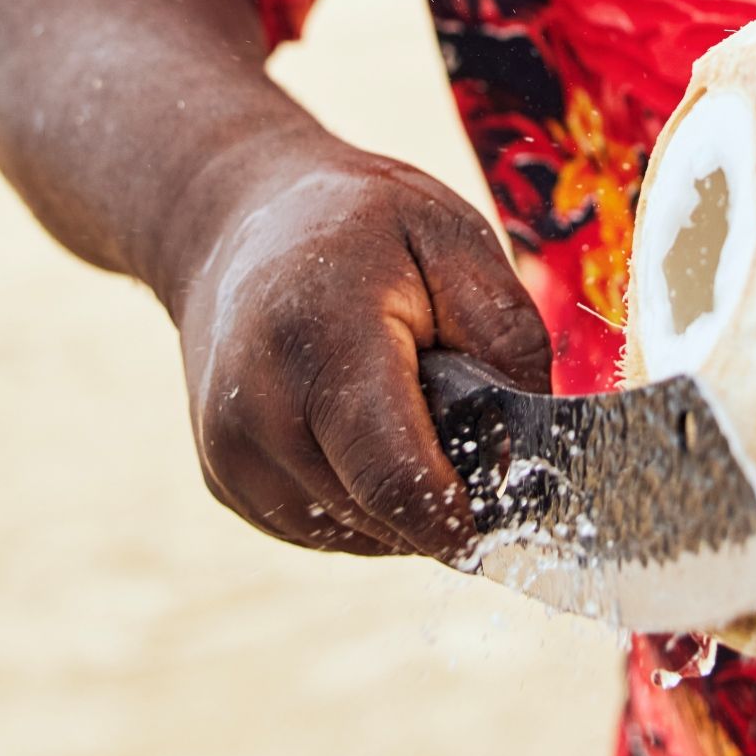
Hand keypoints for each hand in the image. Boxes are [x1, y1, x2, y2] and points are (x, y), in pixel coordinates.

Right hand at [176, 130, 550, 560]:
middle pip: (381, 515)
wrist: (232, 221)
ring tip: (404, 413)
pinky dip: (359, 502)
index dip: (459, 518)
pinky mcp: (225, 480)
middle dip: (442, 496)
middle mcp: (257, 409)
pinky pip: (318, 528)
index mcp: (320, 341)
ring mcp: (230, 453)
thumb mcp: (453, 238)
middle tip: (464, 425)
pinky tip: (361, 432)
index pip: (393, 476)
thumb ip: (505, 335)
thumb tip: (531, 447)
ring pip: (353, 534)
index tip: (508, 522)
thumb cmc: (359, 226)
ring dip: (401, 505)